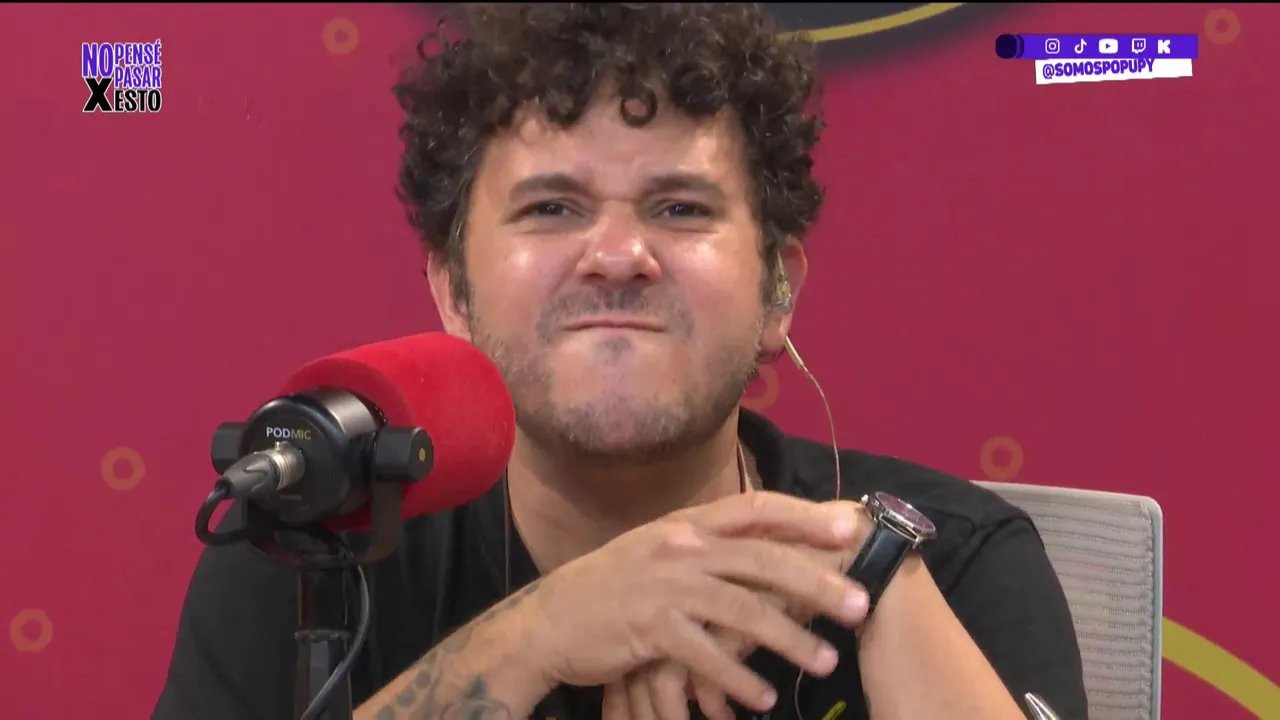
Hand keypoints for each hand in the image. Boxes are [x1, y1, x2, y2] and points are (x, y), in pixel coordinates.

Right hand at [523, 492, 870, 712]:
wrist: (549, 621)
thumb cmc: (613, 588)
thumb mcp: (659, 553)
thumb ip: (706, 548)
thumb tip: (764, 551)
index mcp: (686, 525)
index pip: (755, 508)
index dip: (803, 515)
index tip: (848, 529)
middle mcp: (680, 547)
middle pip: (762, 560)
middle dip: (817, 583)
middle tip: (860, 606)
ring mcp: (664, 587)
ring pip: (744, 611)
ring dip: (790, 639)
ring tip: (826, 661)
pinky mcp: (649, 629)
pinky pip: (707, 656)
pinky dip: (740, 679)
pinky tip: (763, 698)